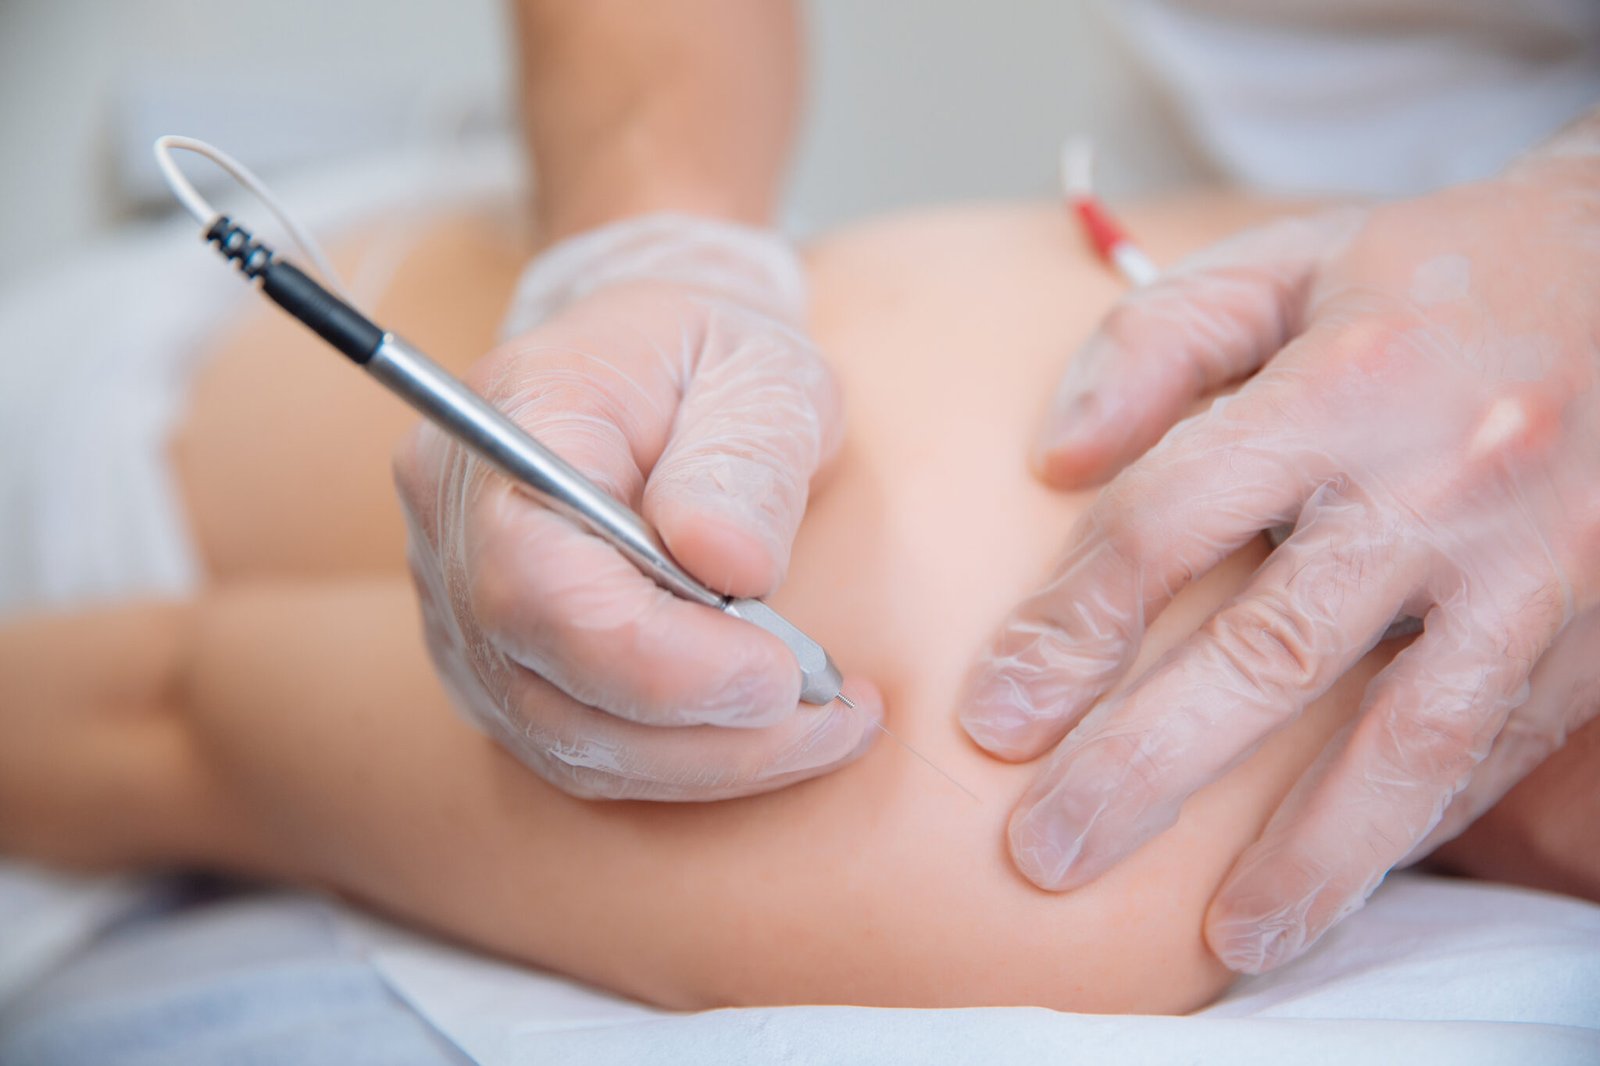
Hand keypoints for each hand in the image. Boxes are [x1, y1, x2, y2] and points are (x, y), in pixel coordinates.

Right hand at [395, 214, 879, 800]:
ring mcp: (461, 610)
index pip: (535, 581)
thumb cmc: (714, 362)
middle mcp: (453, 529)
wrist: (661, 380)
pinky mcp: (501, 670)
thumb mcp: (764, 370)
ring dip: (712, 759)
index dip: (658, 656)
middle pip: (546, 681)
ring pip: (567, 742)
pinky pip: (583, 752)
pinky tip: (773, 730)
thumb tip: (728, 562)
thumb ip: (747, 454)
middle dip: (708, 724)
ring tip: (831, 722)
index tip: (783, 671)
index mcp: (509, 426)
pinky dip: (688, 762)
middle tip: (840, 711)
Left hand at [962, 130, 1599, 970]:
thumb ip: (1158, 342)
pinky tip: (1346, 882)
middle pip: (1268, 653)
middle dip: (1146, 765)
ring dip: (1308, 852)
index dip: (1069, 628)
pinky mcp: (1594, 630)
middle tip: (1047, 850)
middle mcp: (1438, 483)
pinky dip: (1419, 828)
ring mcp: (1530, 570)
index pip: (1167, 524)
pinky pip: (1497, 750)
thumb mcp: (1289, 263)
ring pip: (1407, 739)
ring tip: (1224, 941)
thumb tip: (1053, 459)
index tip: (993, 716)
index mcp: (1341, 384)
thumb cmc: (1439, 276)